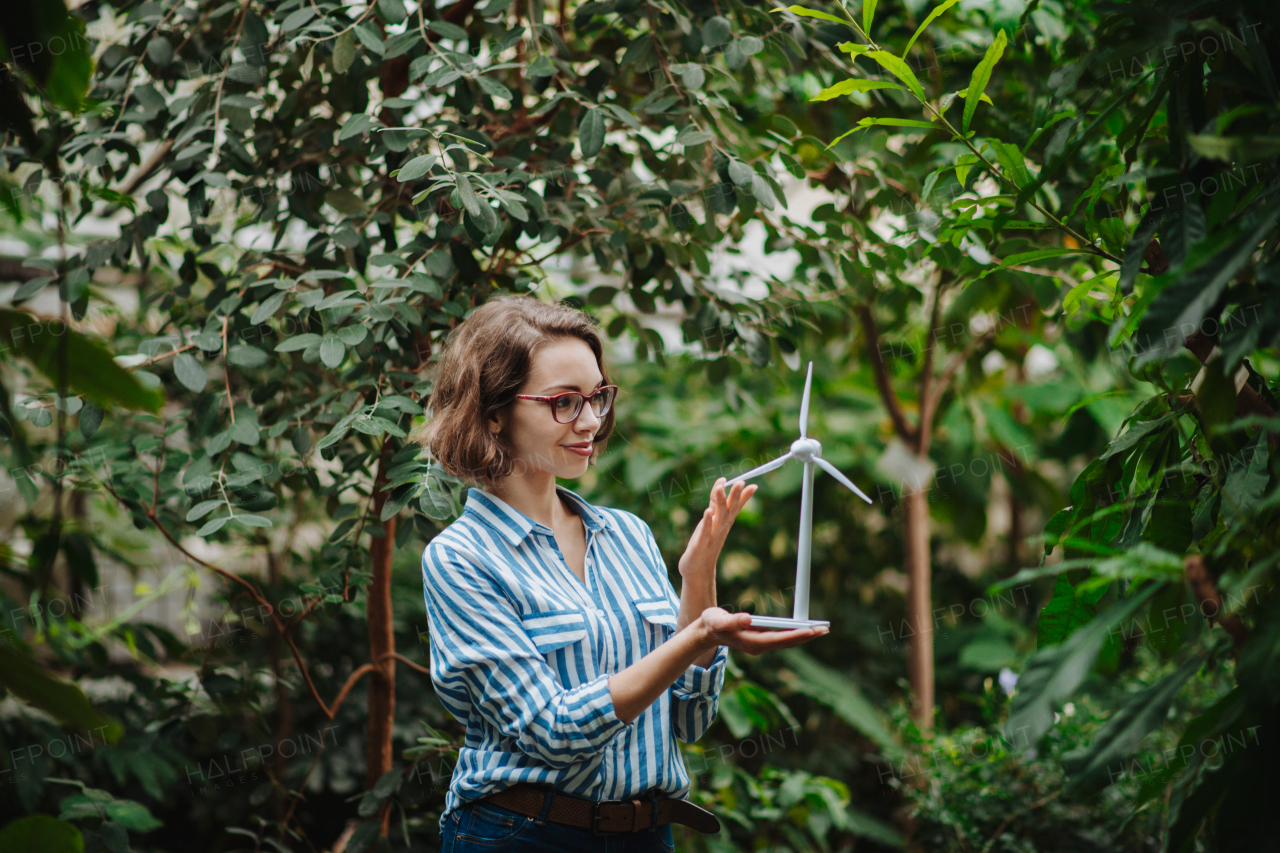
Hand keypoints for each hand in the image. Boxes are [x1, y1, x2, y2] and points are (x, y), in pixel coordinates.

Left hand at [677, 477, 757, 578]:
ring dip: (720, 502)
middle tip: (740, 481)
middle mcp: (721, 528)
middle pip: (730, 509)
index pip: (736, 506)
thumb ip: (716, 501)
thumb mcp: (712, 519)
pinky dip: (707, 522)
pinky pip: (705, 531)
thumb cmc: (705, 542)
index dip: (744, 496)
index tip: (754, 485)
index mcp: (725, 522)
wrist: (697, 570)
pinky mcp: (701, 544)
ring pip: (719, 517)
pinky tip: (707, 512)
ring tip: (720, 488)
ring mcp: (712, 536)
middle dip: (735, 495)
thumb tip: (722, 482)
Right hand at [696, 607, 828, 655]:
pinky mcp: (761, 641)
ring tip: (821, 629)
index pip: (778, 639)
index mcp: (751, 642)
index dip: (795, 635)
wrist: (706, 632)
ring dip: (804, 636)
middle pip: (787, 642)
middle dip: (806, 636)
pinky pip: (782, 639)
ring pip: (787, 642)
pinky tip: (805, 629)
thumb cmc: (711, 624)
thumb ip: (731, 620)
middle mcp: (759, 646)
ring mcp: (760, 645)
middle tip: (825, 629)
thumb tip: (748, 618)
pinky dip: (795, 634)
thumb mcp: (717, 619)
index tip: (810, 630)